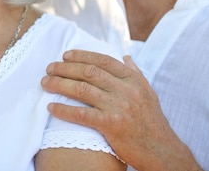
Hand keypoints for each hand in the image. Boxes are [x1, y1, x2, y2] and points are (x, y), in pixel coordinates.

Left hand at [41, 50, 201, 170]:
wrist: (163, 151)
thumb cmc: (153, 122)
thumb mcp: (148, 93)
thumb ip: (135, 73)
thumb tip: (125, 56)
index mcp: (134, 80)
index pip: (103, 60)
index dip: (81, 55)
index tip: (65, 55)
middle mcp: (126, 90)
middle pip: (89, 72)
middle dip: (65, 68)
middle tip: (49, 68)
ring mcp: (119, 107)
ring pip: (82, 89)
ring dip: (59, 84)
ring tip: (45, 83)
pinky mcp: (112, 125)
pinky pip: (82, 114)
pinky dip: (64, 110)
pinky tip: (51, 107)